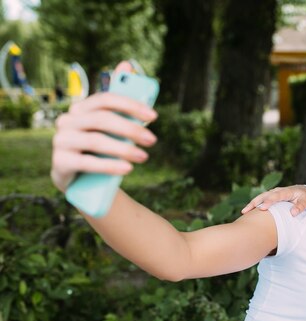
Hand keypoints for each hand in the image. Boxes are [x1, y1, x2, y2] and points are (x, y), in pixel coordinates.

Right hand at [50, 61, 157, 191]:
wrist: (81, 180)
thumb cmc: (100, 148)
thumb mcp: (111, 126)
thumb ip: (119, 100)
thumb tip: (127, 63)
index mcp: (80, 109)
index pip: (105, 99)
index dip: (130, 105)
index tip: (153, 116)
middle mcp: (66, 121)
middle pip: (102, 119)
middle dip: (131, 128)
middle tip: (153, 140)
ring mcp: (61, 142)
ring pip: (95, 141)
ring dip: (124, 148)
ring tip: (144, 157)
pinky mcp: (60, 163)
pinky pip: (86, 163)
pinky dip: (110, 165)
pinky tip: (128, 168)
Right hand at [241, 185, 305, 216]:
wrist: (303, 191)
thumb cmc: (305, 197)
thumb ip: (300, 207)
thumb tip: (292, 213)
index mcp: (286, 191)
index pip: (276, 196)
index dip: (269, 202)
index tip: (263, 209)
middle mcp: (278, 191)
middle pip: (264, 195)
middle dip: (256, 202)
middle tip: (247, 210)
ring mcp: (273, 193)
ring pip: (261, 197)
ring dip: (252, 204)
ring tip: (244, 212)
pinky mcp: (270, 197)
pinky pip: (261, 200)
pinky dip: (254, 205)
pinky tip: (247, 212)